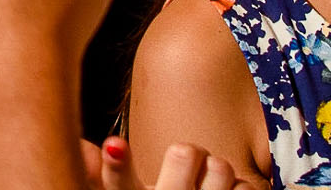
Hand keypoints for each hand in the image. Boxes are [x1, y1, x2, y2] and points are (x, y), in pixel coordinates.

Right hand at [83, 137, 252, 189]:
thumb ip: (100, 178)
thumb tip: (84, 148)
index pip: (119, 182)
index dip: (116, 164)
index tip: (115, 146)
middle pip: (184, 152)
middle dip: (188, 153)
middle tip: (184, 164)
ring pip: (220, 166)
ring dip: (216, 171)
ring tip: (206, 184)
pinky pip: (246, 189)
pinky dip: (239, 189)